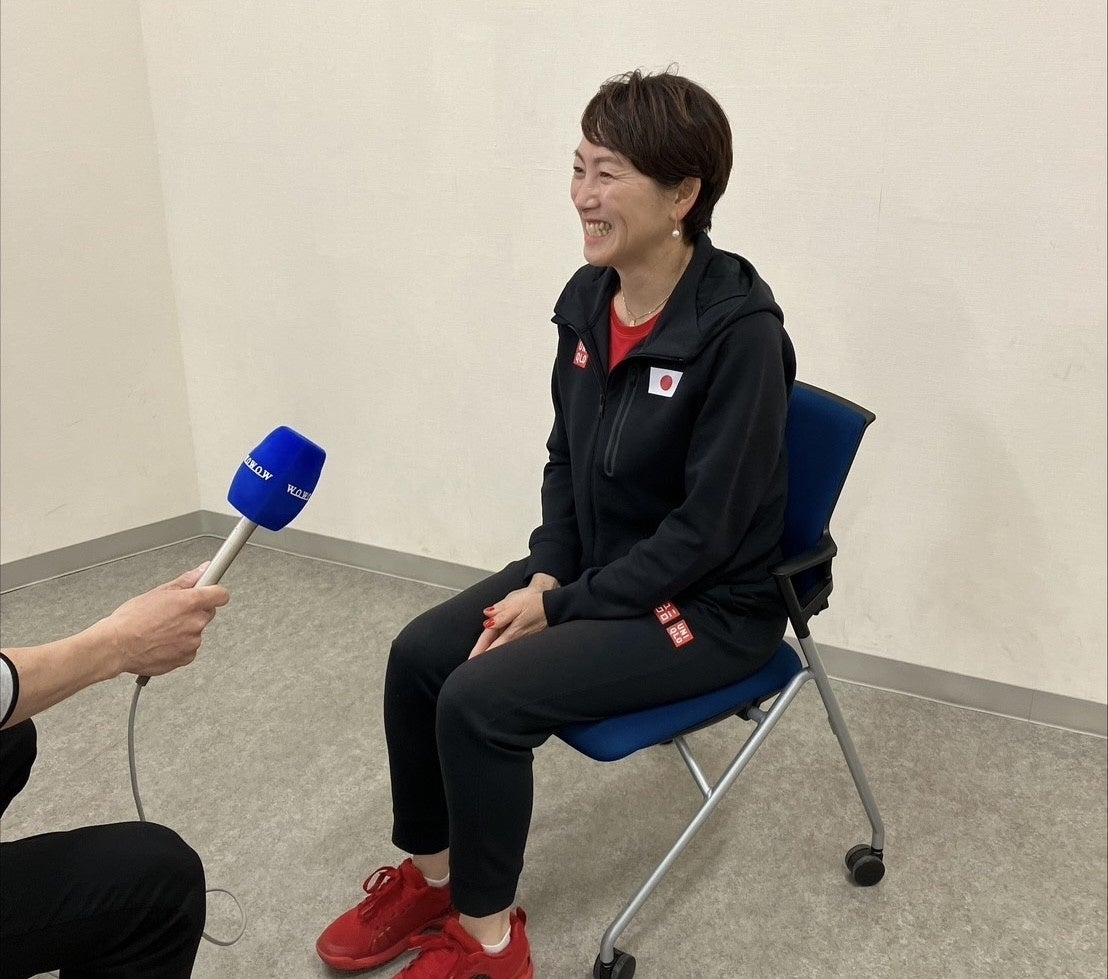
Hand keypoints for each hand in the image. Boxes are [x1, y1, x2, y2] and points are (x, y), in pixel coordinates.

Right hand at [102, 564, 230, 677]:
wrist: (116, 646)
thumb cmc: (131, 620)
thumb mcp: (158, 592)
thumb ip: (186, 581)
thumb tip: (203, 570)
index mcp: (191, 602)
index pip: (221, 594)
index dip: (214, 592)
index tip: (209, 592)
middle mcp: (196, 622)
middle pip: (207, 612)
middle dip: (194, 611)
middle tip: (172, 613)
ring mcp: (193, 641)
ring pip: (196, 631)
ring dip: (185, 629)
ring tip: (161, 629)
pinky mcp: (187, 657)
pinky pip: (189, 647)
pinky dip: (179, 645)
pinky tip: (162, 641)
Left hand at [469, 573, 558, 658]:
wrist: (553, 603)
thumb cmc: (534, 601)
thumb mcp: (515, 603)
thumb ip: (500, 613)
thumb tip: (487, 620)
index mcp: (511, 632)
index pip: (491, 646)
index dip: (479, 654)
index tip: (470, 662)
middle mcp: (516, 640)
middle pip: (496, 651)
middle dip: (484, 659)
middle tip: (471, 667)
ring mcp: (522, 642)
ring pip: (503, 651)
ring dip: (493, 657)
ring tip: (482, 664)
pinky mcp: (527, 642)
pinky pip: (511, 648)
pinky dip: (503, 652)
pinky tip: (499, 654)